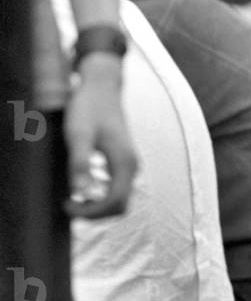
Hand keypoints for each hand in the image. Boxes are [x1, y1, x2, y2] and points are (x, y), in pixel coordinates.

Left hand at [63, 54, 137, 217]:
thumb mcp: (78, 135)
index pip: (115, 203)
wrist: (102, 87)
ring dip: (98, 205)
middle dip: (96, 213)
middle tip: (69, 206)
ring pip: (120, 198)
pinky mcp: (124, 161)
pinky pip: (117, 187)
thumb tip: (80, 193)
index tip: (67, 207)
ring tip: (73, 198)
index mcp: (124, 163)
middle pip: (121, 205)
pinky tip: (82, 186)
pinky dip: (101, 195)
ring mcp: (130, 164)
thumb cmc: (88, 108)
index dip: (92, 212)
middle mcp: (132, 167)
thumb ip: (80, 164)